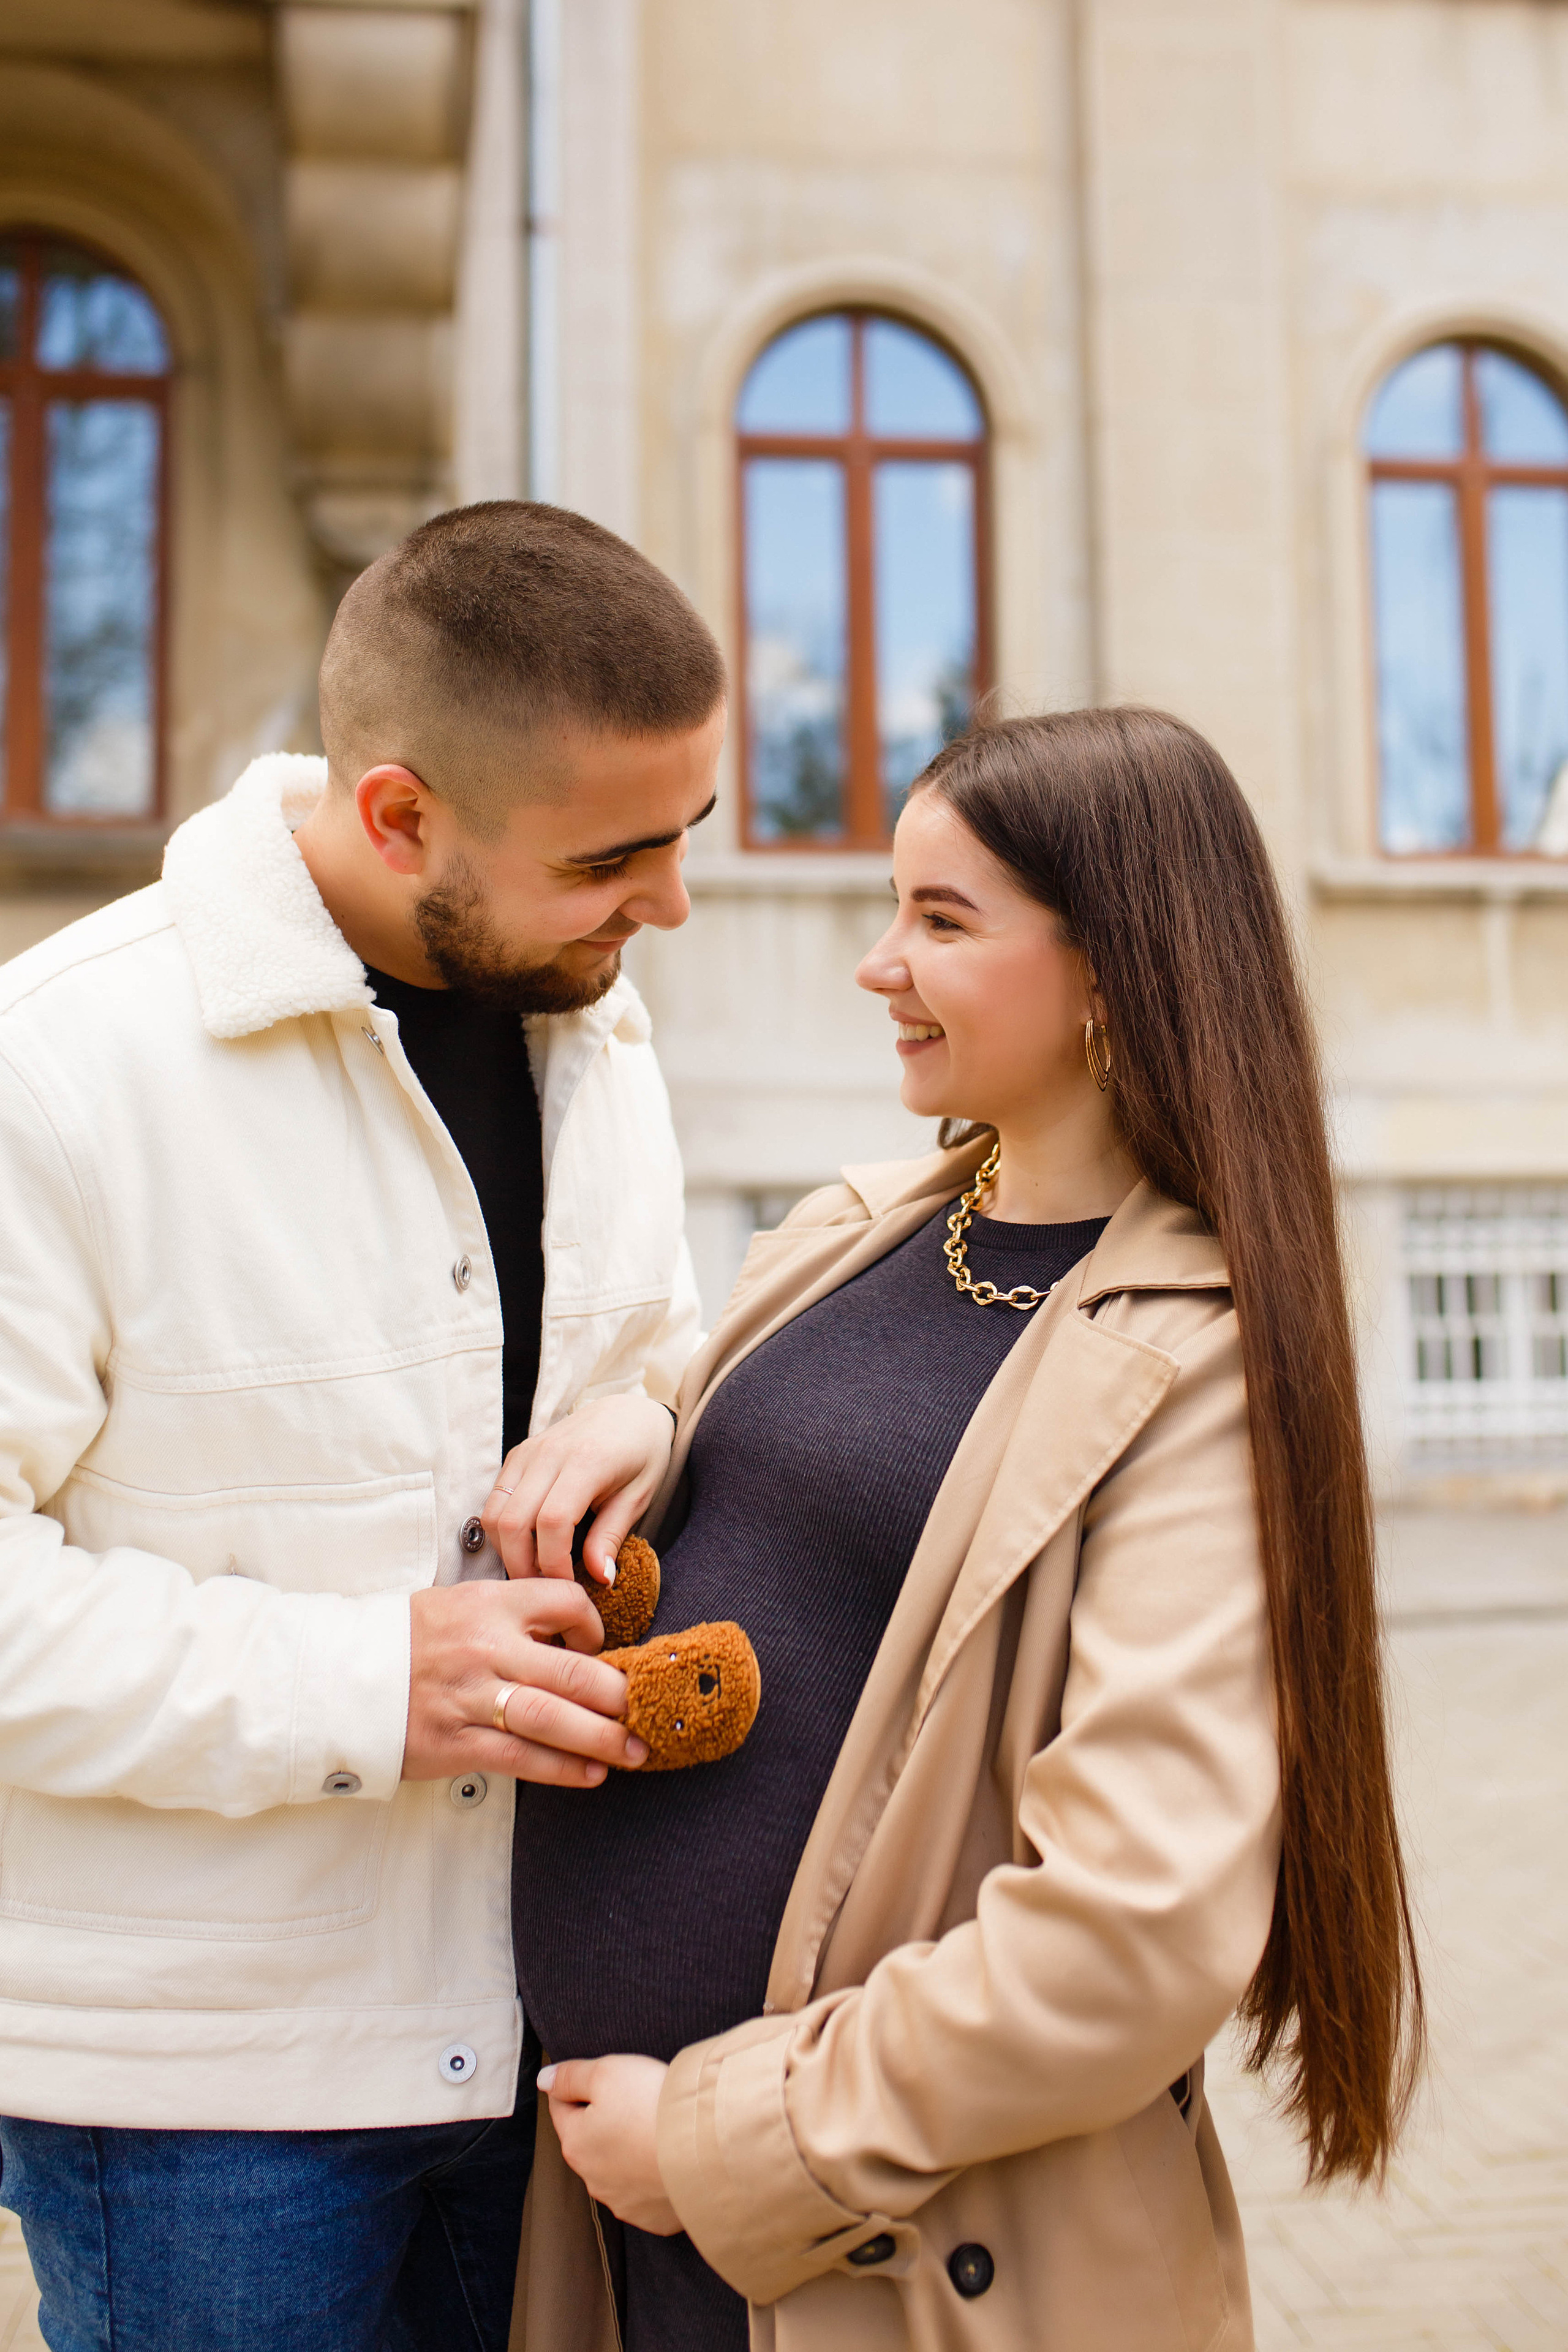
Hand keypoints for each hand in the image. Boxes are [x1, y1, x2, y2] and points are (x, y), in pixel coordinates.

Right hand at [402, 1578, 647, 1784]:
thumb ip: (511, 1616)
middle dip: (617, 1696)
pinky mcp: (455, 1742)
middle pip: (572, 1671)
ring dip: (601, 1739)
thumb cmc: (406, 1640)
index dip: (594, 1626)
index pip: (565, 1601)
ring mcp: (470, 1697)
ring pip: (553, 1718)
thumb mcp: (458, 1604)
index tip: (601, 1650)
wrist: (337, 1677)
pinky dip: (561, 1769)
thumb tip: (570, 1639)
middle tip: (644, 1711)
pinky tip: (590, 1774)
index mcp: (488, 1604)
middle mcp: (485, 1648)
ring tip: (633, 1751)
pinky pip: (521, 1758)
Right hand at [481, 1394, 675, 1584]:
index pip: (552, 1523)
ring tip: (535, 1571)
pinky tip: (528, 1545)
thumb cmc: (641, 1455)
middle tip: (546, 1590)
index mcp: (586, 1462)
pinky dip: (503, 1530)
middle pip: (513, 1523)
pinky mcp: (517, 1455)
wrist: (629, 1414)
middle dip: (523, 1566)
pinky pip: (495, 1500)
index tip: (568, 1588)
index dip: (554, 1564)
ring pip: (495, 1514)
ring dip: (507, 1551)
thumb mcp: (638, 1497)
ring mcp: (527, 1452)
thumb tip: (599, 1579)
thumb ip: (612, 1536)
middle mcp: (549, 1454)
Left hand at [540, 2055, 679, 2233]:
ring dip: (629, 2150)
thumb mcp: (607, 2072)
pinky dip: (653, 2176)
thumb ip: (571, 2075)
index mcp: (576, 2143)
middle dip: (605, 2121)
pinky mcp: (653, 2217)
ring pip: (617, 2168)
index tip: (603, 2078)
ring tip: (657, 2129)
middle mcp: (593, 2179)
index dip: (579, 2086)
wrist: (704, 2148)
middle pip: (591, 2140)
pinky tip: (670, 2159)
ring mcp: (624, 2202)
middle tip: (637, 2099)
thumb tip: (544, 2080)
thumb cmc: (652, 2105)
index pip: (562, 2107)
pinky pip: (646, 2192)